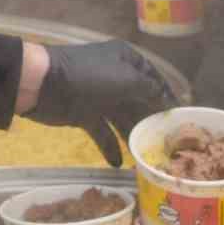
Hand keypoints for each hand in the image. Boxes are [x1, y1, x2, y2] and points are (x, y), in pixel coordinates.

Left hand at [29, 40, 177, 163]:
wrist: (43, 83)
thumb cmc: (89, 76)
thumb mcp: (126, 79)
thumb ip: (149, 91)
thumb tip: (166, 101)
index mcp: (126, 61)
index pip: (154, 78)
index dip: (167, 97)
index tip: (180, 117)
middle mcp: (115, 77)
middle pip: (139, 101)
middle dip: (151, 121)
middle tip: (166, 143)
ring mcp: (98, 96)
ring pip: (122, 119)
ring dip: (133, 136)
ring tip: (146, 156)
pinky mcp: (84, 114)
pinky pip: (102, 132)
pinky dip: (110, 146)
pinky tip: (119, 163)